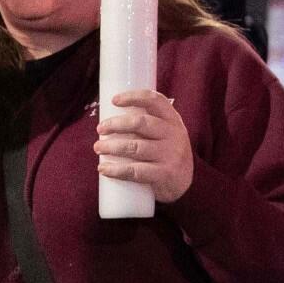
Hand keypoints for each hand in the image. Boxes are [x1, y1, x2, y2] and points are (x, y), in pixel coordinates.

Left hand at [96, 88, 194, 202]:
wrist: (185, 185)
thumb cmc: (167, 155)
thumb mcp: (166, 135)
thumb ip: (148, 125)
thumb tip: (111, 119)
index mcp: (173, 120)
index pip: (155, 101)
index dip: (134, 97)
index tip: (114, 100)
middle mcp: (174, 135)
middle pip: (141, 123)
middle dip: (116, 124)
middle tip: (100, 129)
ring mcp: (171, 155)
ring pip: (135, 147)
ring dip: (112, 147)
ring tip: (98, 147)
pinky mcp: (164, 174)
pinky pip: (136, 170)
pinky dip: (116, 170)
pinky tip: (103, 168)